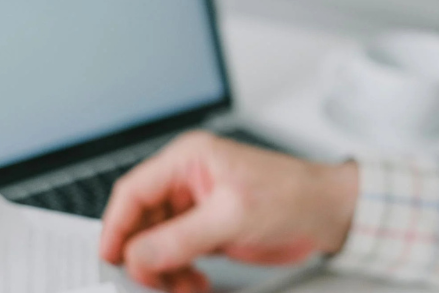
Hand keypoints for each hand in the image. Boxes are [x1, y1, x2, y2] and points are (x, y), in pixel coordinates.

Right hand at [99, 132, 357, 292]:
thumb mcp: (232, 217)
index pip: (133, 191)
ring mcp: (198, 207)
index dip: (116, 226)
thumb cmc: (292, 196)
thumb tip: (136, 256)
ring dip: (164, 271)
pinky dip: (180, 274)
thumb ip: (180, 238)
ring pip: (158, 244)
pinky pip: (178, 256)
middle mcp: (188, 181)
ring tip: (182, 287)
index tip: (109, 258)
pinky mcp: (209, 230)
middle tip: (151, 283)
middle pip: (142, 221)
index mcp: (188, 160)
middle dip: (144, 256)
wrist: (329, 214)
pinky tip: (194, 285)